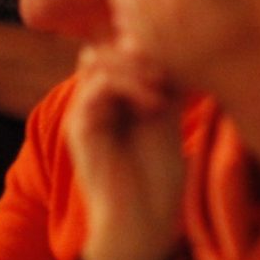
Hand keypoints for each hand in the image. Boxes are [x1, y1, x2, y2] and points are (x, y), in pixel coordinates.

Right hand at [66, 44, 187, 259]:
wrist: (144, 214)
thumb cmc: (160, 172)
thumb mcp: (169, 116)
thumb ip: (166, 82)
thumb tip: (178, 46)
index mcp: (113, 98)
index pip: (116, 49)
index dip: (143, 45)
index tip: (180, 55)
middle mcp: (94, 102)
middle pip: (103, 48)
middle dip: (136, 49)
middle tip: (169, 68)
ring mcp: (84, 112)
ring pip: (97, 61)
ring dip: (134, 66)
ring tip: (163, 85)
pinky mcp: (80, 128)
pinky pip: (96, 89)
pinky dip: (127, 87)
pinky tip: (154, 104)